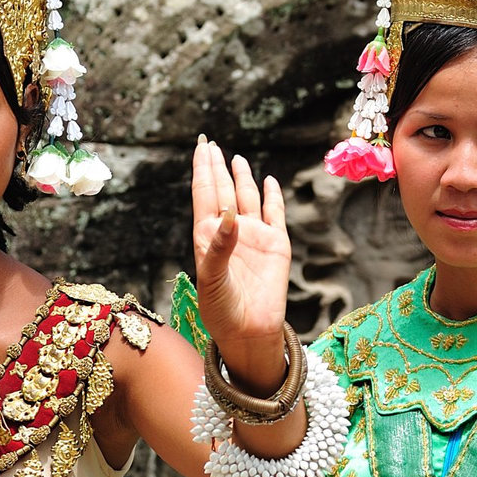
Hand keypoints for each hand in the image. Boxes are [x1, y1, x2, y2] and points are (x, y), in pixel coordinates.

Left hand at [191, 137, 292, 393]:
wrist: (249, 332)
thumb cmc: (221, 310)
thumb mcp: (212, 279)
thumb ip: (218, 246)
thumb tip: (227, 213)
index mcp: (208, 237)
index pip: (205, 195)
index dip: (203, 170)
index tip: (201, 147)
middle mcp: (230, 232)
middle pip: (223, 190)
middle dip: (216, 167)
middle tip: (209, 144)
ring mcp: (254, 236)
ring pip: (246, 198)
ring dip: (241, 178)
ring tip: (235, 158)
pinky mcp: (276, 245)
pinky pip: (274, 213)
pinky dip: (272, 196)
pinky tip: (268, 181)